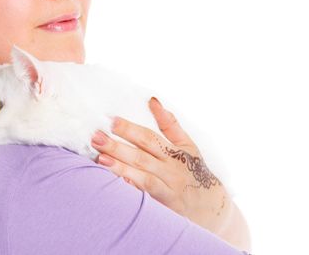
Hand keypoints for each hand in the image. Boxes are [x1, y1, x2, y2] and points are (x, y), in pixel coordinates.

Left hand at [90, 97, 232, 234]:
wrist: (212, 208)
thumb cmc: (194, 172)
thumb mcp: (188, 146)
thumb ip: (169, 124)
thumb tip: (152, 100)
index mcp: (174, 152)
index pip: (149, 138)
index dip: (130, 129)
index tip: (111, 120)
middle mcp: (170, 170)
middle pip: (141, 156)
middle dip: (116, 146)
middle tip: (96, 137)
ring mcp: (167, 189)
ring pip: (141, 177)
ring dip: (119, 167)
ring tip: (100, 158)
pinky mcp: (164, 206)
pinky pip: (145, 197)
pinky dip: (131, 189)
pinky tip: (114, 183)